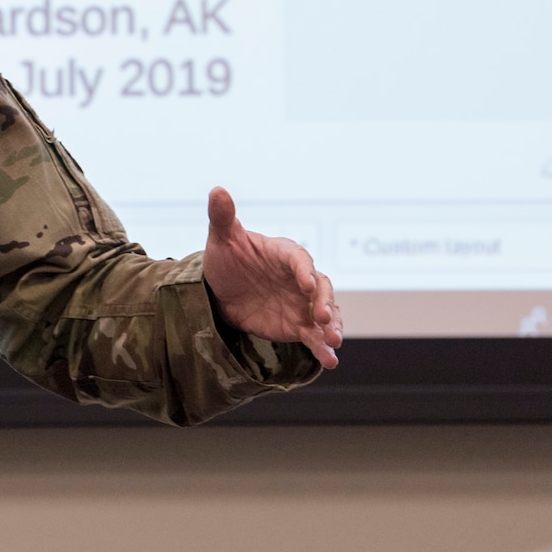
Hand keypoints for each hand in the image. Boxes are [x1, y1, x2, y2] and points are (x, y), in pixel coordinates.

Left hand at [201, 186, 343, 368]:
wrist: (221, 288)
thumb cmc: (227, 257)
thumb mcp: (221, 237)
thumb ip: (223, 216)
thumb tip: (217, 190)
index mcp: (286, 254)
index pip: (300, 260)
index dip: (304, 271)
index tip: (306, 284)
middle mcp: (301, 279)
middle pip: (323, 289)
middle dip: (326, 303)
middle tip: (324, 318)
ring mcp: (303, 303)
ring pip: (326, 315)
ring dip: (333, 328)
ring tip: (333, 342)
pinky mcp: (298, 325)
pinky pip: (314, 337)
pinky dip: (323, 349)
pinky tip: (329, 362)